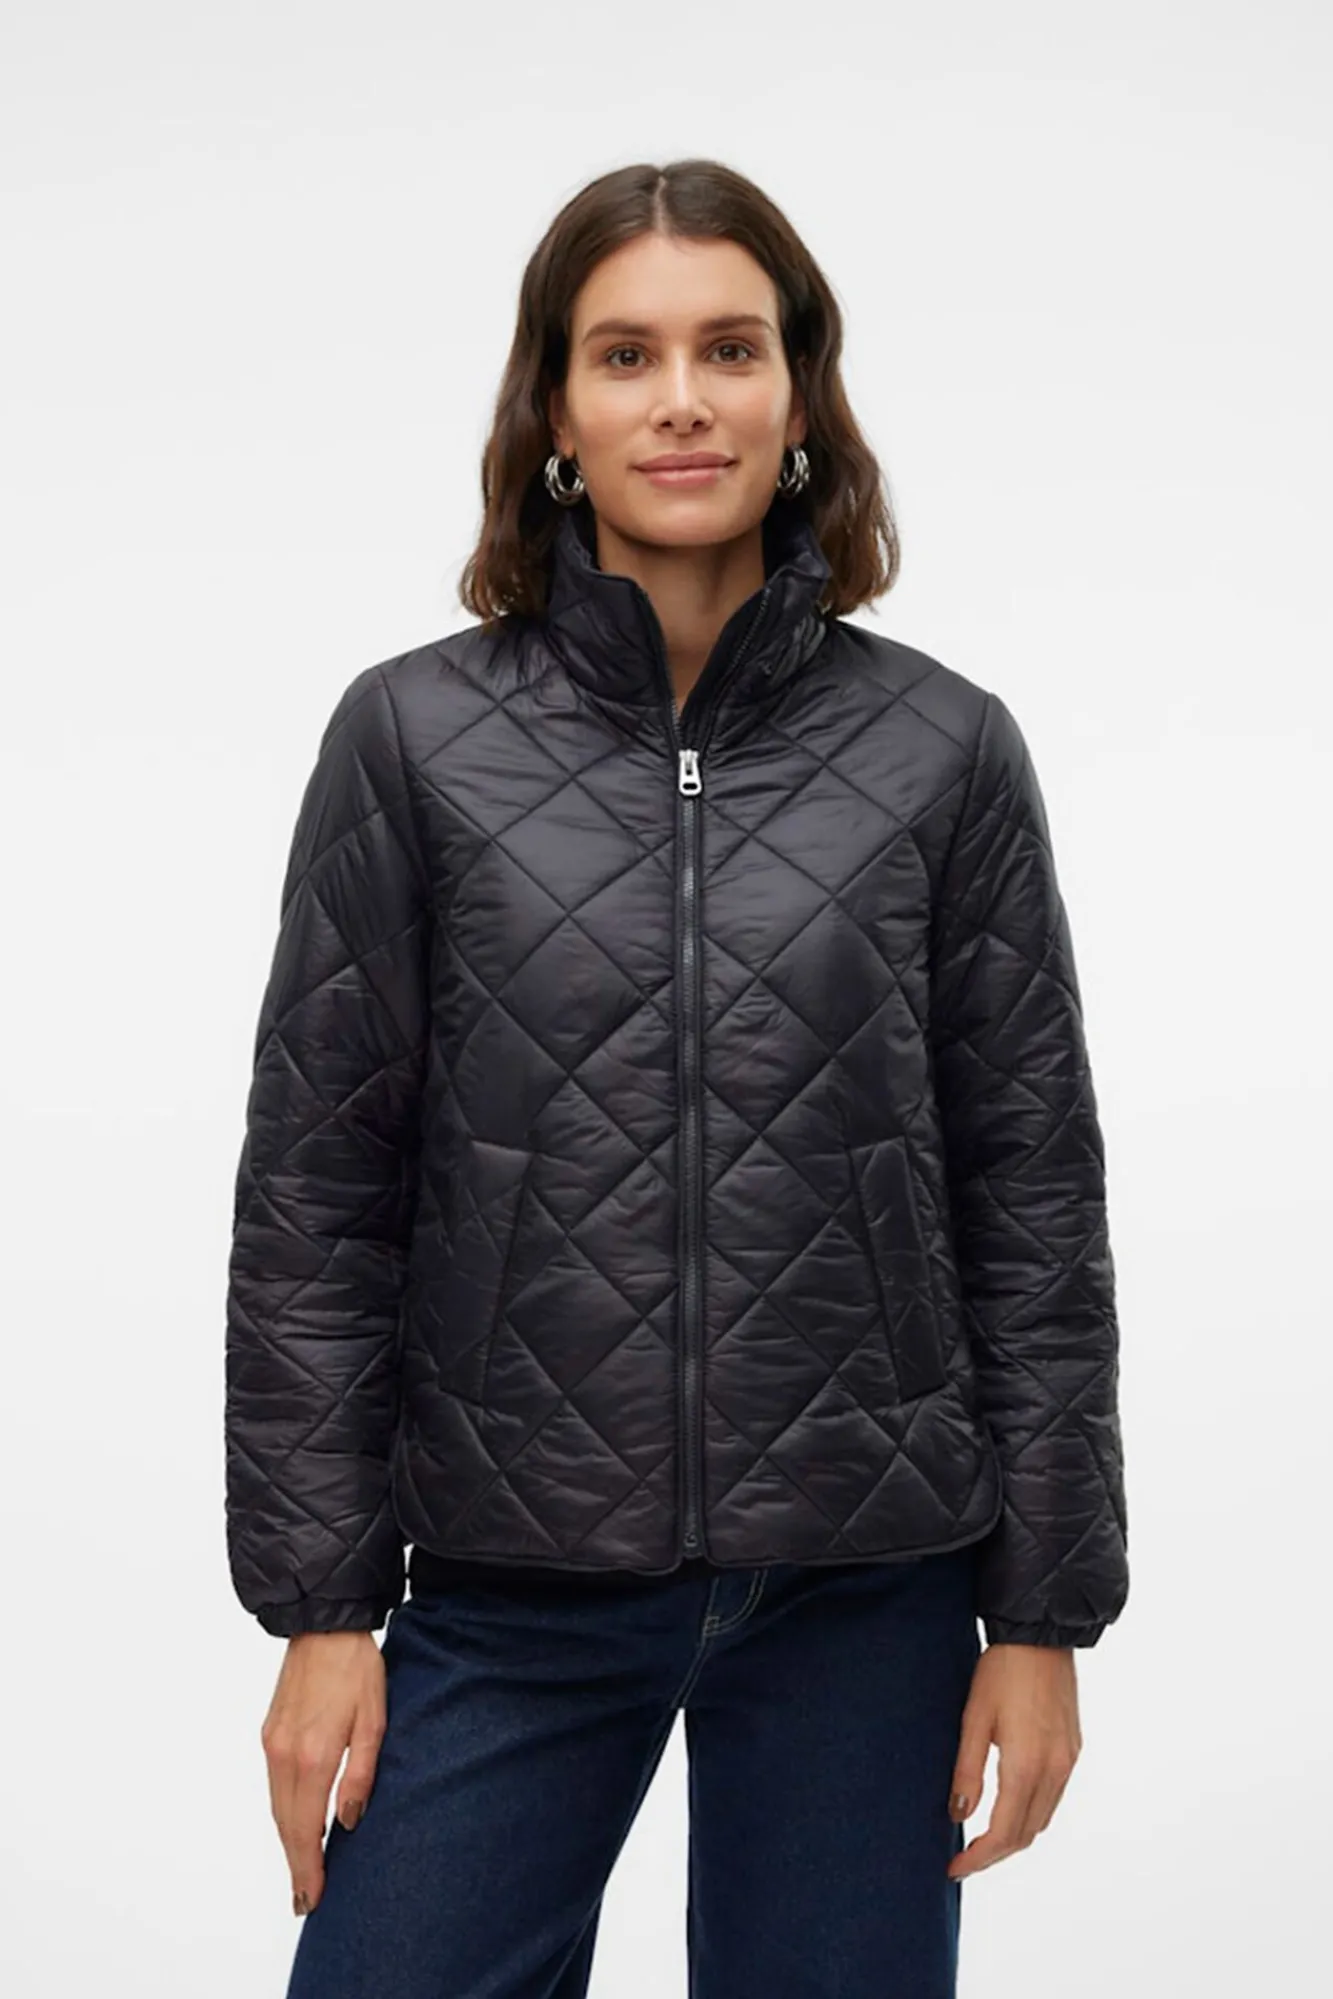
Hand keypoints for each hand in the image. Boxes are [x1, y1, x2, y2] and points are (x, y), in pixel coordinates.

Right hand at [260, 1630, 386, 1915]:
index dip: (309, 1867)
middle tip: (306, 1900)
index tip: (312, 1898)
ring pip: (276, 1807)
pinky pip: (273, 1785)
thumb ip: (362, 1773)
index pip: (306, 1828)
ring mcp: (272, 1743)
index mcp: (313, 1755)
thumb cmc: (356, 1667)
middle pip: (285, 1825)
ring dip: (288, 1841)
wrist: (323, 1625)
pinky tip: (296, 1823)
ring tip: (302, 1871)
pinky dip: (283, 1812)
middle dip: (296, 1865)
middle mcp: (284, 1754)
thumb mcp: (375, 1719)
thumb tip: (349, 1820)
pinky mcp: (269, 1732)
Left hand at [946, 1642, 1081, 1878]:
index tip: (954, 1868)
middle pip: (1026, 1834)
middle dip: (994, 1854)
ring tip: (981, 1839)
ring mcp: (1068, 1762)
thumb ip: (967, 1771)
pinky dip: (1030, 1814)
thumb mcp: (974, 1718)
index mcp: (1026, 1766)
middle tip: (964, 1860)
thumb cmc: (1001, 1671)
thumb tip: (957, 1814)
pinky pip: (1053, 1797)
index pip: (1003, 1833)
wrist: (1041, 1635)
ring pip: (1042, 1819)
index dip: (978, 1858)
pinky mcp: (1073, 1750)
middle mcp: (1054, 1771)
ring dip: (1014, 1837)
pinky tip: (1009, 1807)